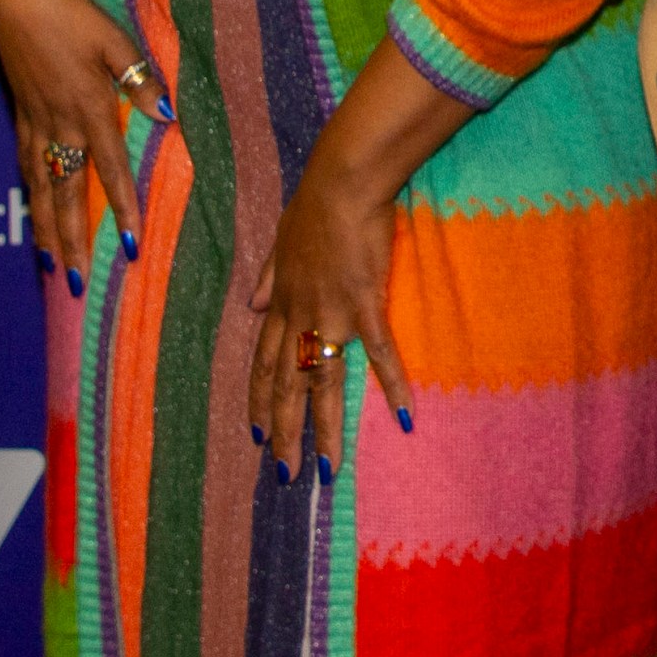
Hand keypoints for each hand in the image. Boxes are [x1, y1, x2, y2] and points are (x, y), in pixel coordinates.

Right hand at [0, 0, 162, 288]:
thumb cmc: (70, 12)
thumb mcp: (114, 39)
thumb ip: (140, 79)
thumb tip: (166, 116)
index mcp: (88, 106)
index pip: (110, 169)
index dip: (123, 207)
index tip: (132, 244)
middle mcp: (58, 123)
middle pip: (67, 193)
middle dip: (72, 240)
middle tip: (75, 281)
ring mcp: (34, 120)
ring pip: (40, 187)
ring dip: (47, 228)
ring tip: (50, 264)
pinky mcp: (20, 112)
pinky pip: (25, 165)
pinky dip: (31, 195)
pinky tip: (35, 211)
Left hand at [247, 39, 465, 477]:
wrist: (341, 182)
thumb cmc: (313, 206)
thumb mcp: (280, 242)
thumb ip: (267, 278)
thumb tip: (251, 305)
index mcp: (282, 303)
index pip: (263, 362)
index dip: (258, 400)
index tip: (254, 433)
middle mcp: (300, 316)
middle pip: (286, 385)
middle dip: (281, 432)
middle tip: (282, 473)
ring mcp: (331, 314)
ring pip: (321, 383)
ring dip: (321, 429)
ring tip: (325, 469)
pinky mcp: (365, 304)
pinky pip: (379, 353)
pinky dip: (392, 384)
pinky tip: (404, 415)